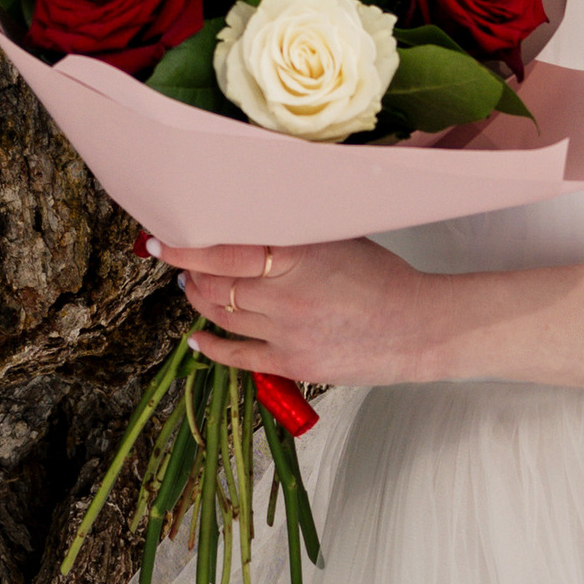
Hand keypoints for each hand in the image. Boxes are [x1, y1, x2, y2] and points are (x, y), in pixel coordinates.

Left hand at [150, 233, 450, 387]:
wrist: (420, 329)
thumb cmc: (384, 280)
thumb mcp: (337, 240)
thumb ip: (293, 233)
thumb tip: (250, 221)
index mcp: (298, 255)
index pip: (223, 249)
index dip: (186, 246)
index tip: (162, 239)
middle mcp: (285, 293)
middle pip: (215, 283)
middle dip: (189, 272)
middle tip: (178, 261)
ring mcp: (285, 331)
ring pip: (221, 315)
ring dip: (199, 301)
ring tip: (192, 288)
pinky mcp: (292, 362)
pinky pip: (237, 356)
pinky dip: (210, 347)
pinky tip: (197, 339)